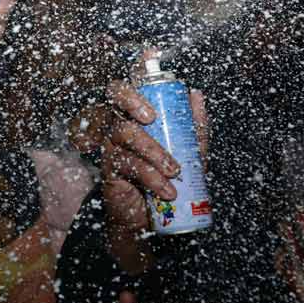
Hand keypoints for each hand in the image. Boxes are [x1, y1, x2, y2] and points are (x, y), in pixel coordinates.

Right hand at [67, 54, 208, 273]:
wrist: (152, 217)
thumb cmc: (167, 178)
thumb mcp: (189, 152)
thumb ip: (193, 125)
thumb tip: (195, 95)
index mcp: (135, 116)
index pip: (125, 89)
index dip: (132, 85)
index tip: (148, 92)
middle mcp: (119, 124)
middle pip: (113, 98)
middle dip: (130, 101)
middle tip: (151, 117)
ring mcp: (110, 144)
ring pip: (124, 132)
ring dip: (153, 151)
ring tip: (174, 171)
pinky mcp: (108, 167)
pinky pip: (126, 163)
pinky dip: (150, 176)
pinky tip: (166, 189)